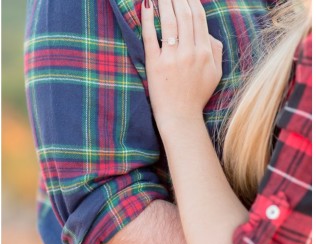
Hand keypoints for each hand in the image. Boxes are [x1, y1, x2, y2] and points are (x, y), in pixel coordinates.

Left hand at [141, 0, 222, 121]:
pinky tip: (146, 7)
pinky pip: (151, 37)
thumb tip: (208, 33)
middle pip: (185, 16)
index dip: (192, 2)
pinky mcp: (154, 64)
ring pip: (170, 23)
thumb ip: (215, 50)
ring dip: (165, 3)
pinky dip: (149, 20)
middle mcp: (190, 51)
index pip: (199, 19)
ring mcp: (172, 57)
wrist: (180, 115)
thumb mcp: (215, 72)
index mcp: (205, 51)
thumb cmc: (197, 94)